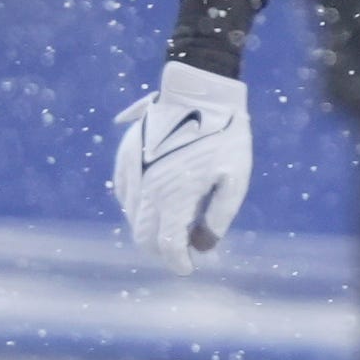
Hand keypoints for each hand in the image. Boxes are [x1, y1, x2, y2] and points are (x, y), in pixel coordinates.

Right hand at [112, 63, 252, 272]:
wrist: (199, 91)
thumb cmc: (225, 137)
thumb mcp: (235, 181)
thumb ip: (217, 218)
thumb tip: (202, 246)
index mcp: (175, 197)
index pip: (167, 246)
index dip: (178, 263)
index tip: (188, 268)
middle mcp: (147, 188)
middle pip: (143, 236)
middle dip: (161, 250)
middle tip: (181, 250)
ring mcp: (133, 171)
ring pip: (132, 216)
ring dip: (149, 228)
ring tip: (173, 224)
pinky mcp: (126, 156)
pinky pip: (124, 193)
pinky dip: (136, 206)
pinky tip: (155, 201)